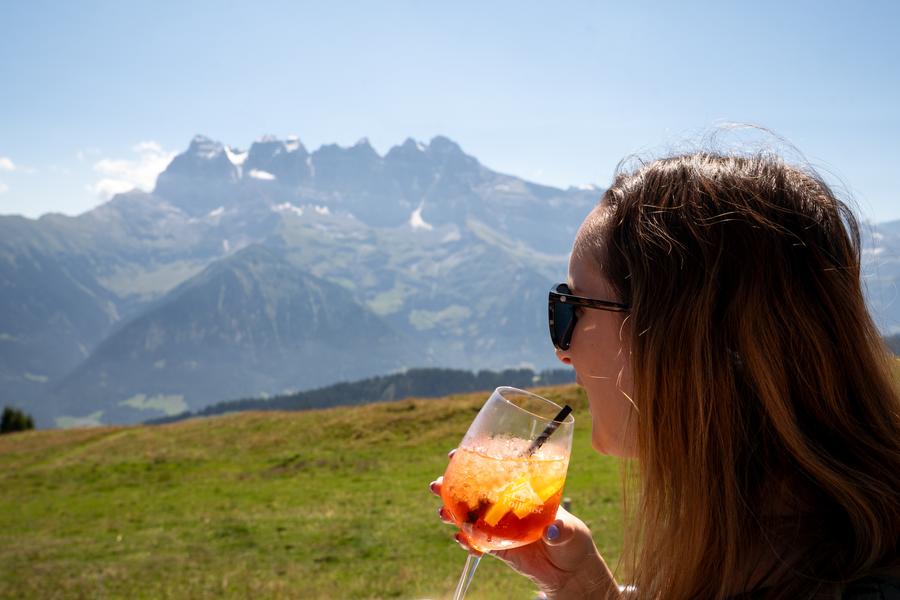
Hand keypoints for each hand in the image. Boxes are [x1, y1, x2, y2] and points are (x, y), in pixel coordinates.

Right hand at [430, 455, 622, 598]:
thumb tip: (550, 531)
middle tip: (437, 485)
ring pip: (470, 515)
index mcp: (521, 491)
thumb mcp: (572, 530)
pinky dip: (467, 541)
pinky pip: (477, 543)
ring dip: (452, 512)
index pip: (494, 470)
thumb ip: (561, 529)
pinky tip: (460, 539)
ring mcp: (499, 527)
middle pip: (473, 491)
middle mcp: (506, 505)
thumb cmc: (574, 540)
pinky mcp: (498, 548)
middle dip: (451, 485)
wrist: (570, 571)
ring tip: (442, 512)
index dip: (473, 460)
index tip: (455, 455)